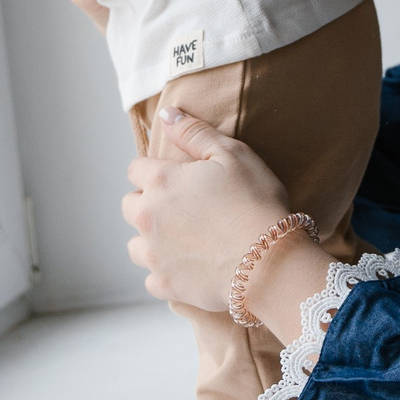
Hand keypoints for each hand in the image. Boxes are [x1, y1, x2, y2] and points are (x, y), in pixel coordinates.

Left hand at [122, 107, 290, 310]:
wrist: (269, 263)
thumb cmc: (255, 203)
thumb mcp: (232, 155)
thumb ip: (194, 133)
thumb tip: (166, 114)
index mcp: (161, 181)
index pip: (135, 169)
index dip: (155, 171)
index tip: (177, 178)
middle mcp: (148, 217)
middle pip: (130, 206)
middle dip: (149, 204)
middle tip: (183, 209)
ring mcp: (153, 254)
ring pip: (136, 244)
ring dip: (152, 240)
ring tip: (183, 240)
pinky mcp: (165, 285)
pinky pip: (152, 278)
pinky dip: (165, 272)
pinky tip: (189, 267)